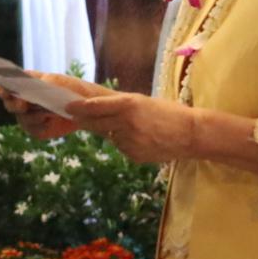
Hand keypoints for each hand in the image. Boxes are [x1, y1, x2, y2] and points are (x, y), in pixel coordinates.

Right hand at [0, 72, 108, 139]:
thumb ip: (43, 82)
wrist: (84, 107)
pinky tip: (51, 121)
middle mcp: (22, 102)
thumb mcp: (58, 81)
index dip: (1, 89)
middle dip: (16, 104)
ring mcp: (28, 117)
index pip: (4, 87)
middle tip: (24, 104)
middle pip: (10, 105)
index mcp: (23, 85)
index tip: (5, 90)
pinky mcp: (37, 130)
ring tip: (48, 113)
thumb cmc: (68, 88)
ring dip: (34, 116)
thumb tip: (32, 89)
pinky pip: (34, 130)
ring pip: (22, 119)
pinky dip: (42, 126)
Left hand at [65, 91, 197, 163]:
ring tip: (138, 128)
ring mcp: (129, 141)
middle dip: (86, 120)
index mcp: (129, 104)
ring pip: (110, 136)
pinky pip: (122, 148)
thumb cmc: (168, 113)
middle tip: (76, 117)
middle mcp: (126, 122)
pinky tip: (144, 139)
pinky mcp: (133, 155)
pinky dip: (126, 143)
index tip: (67, 107)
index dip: (80, 108)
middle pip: (97, 123)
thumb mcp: (143, 102)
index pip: (97, 106)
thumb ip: (121, 106)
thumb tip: (97, 108)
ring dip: (114, 132)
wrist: (190, 134)